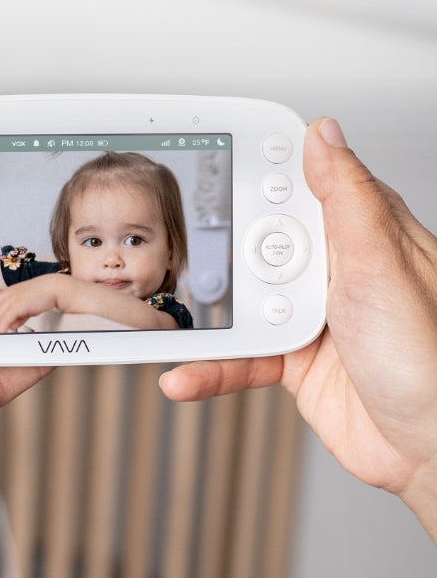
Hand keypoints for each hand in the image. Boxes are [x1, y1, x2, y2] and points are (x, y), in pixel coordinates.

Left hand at [0, 276, 60, 332]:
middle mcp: (6, 295)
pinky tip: (7, 334)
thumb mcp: (26, 305)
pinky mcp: (17, 305)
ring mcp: (11, 300)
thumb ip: (18, 315)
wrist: (54, 287)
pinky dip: (2, 330)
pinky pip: (4, 321)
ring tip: (2, 338)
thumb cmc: (42, 294)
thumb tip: (11, 326)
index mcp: (6, 293)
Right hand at [160, 117, 436, 541]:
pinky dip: (211, 365)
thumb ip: (347, 198)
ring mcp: (309, 311)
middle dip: (216, 245)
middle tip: (185, 251)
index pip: (301, 178)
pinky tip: (187, 371)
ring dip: (205, 314)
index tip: (211, 152)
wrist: (434, 452)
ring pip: (240, 298)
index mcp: (361, 229)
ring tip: (174, 322)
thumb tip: (322, 133)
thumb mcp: (383, 265)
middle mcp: (333, 265)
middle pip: (256, 235)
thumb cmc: (431, 361)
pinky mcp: (291, 356)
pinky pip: (239, 354)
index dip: (257, 165)